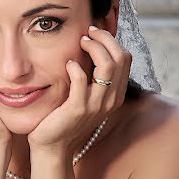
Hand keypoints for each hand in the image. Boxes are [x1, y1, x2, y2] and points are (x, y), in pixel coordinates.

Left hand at [28, 25, 131, 155]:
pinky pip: (82, 81)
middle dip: (105, 39)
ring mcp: (95, 105)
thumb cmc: (65, 118)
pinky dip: (76, 68)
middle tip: (87, 33)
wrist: (52, 146)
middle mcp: (110, 100)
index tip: (94, 33)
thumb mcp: (85, 97)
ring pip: (107, 66)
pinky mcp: (77, 109)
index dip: (111, 41)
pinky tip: (68, 64)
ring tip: (80, 43)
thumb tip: (92, 49)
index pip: (125, 59)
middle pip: (120, 58)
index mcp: (115, 95)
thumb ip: (92, 78)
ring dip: (94, 48)